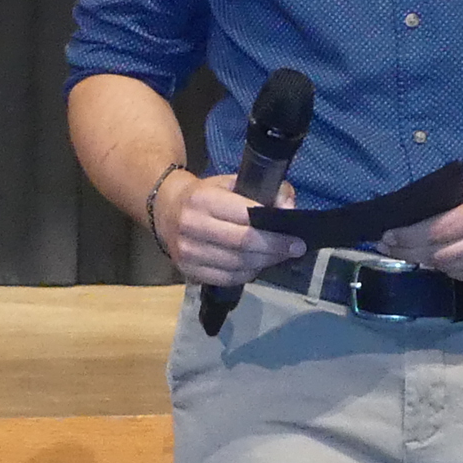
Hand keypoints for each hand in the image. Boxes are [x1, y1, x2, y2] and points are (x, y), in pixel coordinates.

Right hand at [164, 172, 308, 288]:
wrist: (165, 210)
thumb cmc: (206, 195)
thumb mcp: (231, 183)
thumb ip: (263, 192)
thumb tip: (288, 209)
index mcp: (203, 200)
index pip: (245, 218)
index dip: (274, 230)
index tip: (297, 237)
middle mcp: (192, 226)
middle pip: (243, 244)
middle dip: (274, 249)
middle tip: (295, 249)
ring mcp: (187, 252)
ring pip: (237, 265)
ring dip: (263, 263)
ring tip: (278, 256)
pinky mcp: (187, 271)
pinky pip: (227, 279)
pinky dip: (247, 274)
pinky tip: (256, 265)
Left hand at [383, 172, 462, 283]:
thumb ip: (442, 201)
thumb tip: (404, 214)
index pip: (435, 231)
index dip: (407, 236)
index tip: (387, 236)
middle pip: (436, 254)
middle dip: (407, 251)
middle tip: (387, 247)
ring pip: (445, 269)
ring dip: (423, 261)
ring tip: (406, 252)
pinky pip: (459, 276)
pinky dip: (443, 268)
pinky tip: (434, 257)